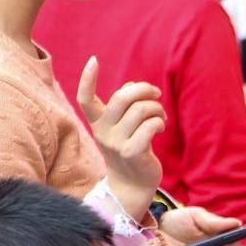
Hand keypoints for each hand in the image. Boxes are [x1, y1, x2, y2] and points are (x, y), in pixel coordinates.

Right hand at [77, 58, 163, 221]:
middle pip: (121, 97)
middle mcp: (103, 132)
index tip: (93, 60)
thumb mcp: (121, 127)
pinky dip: (159, 122)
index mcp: (98, 122)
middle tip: (156, 94)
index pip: (85, 99)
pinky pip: (150, 126)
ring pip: (141, 110)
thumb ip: (124, 106)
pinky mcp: (133, 153)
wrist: (131, 185)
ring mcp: (117, 144)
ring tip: (160, 117)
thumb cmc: (129, 148)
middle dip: (144, 89)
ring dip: (157, 108)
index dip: (87, 79)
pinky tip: (160, 127)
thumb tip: (133, 86)